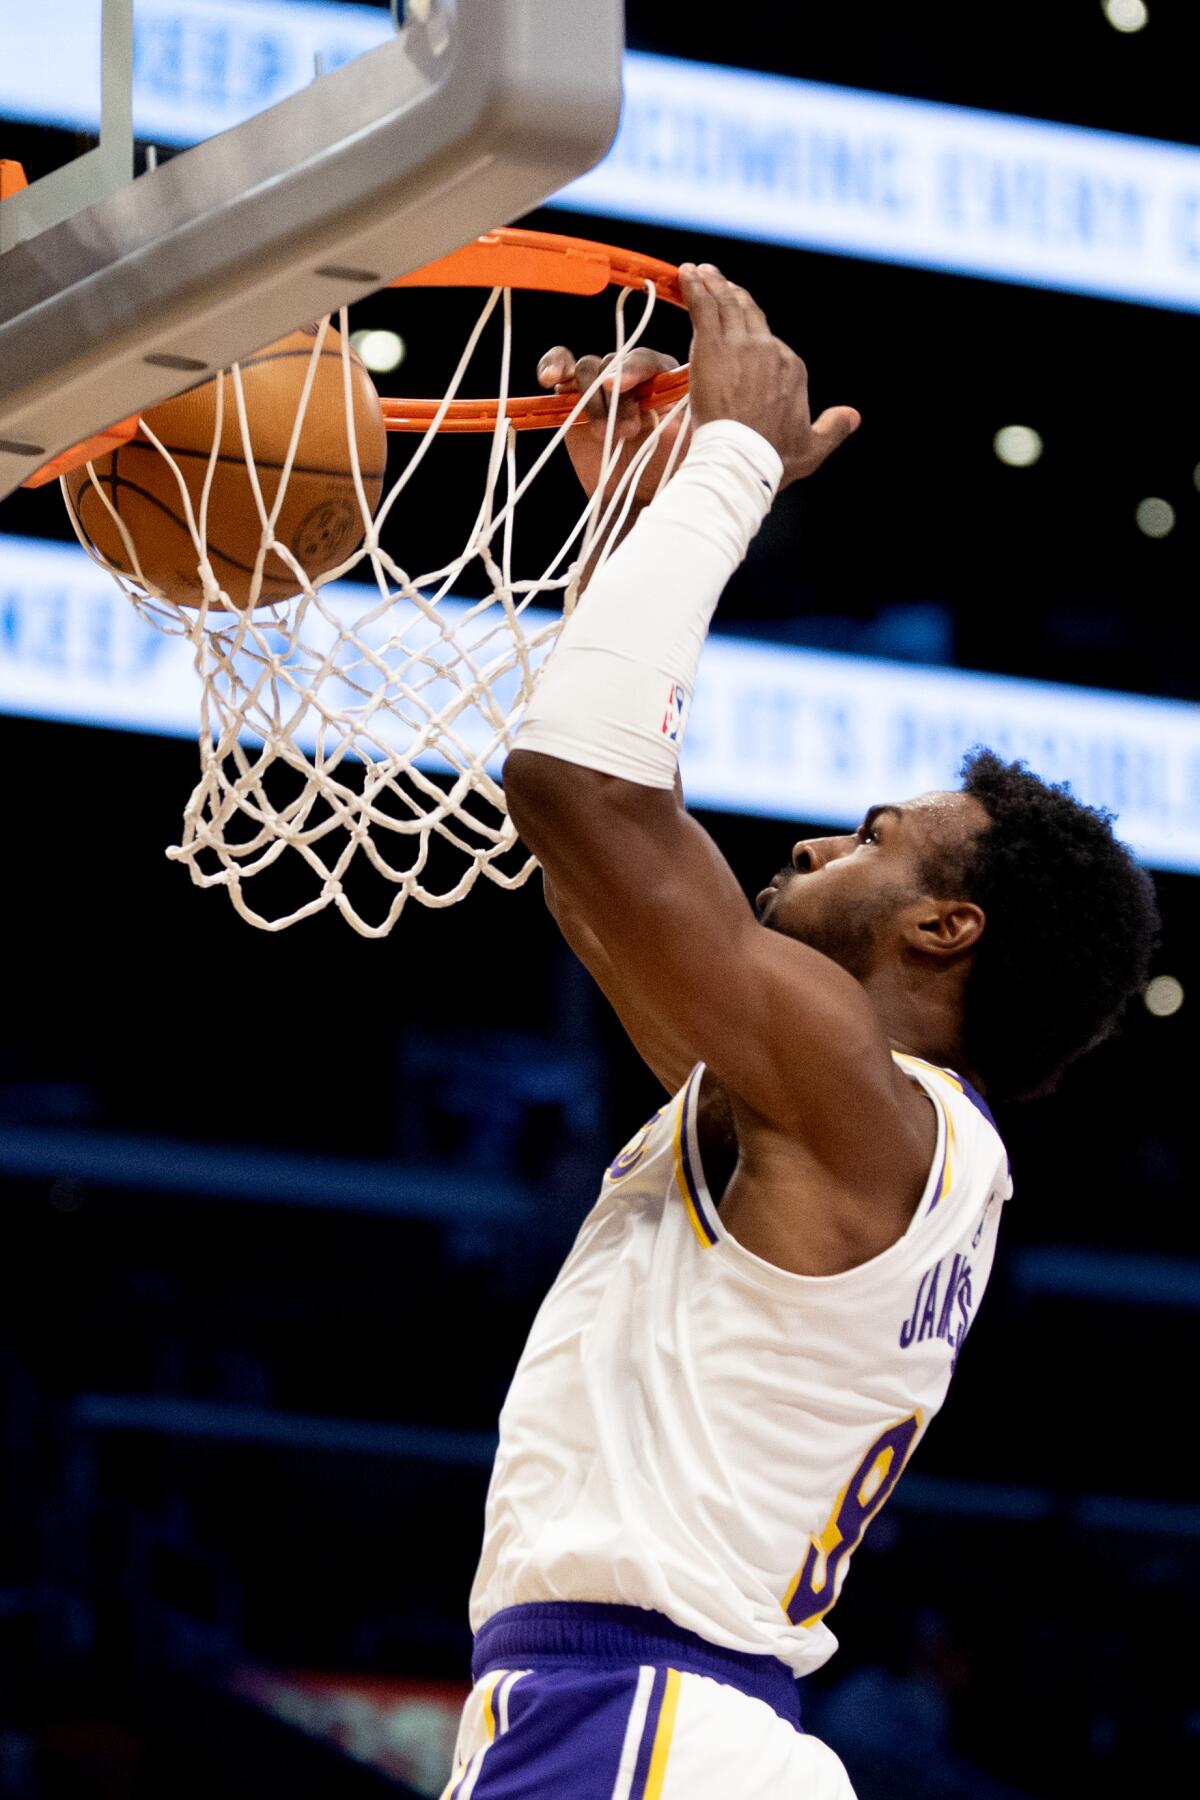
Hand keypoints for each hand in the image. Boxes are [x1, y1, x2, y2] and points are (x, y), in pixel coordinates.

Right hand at [537, 345, 689, 505]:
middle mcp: (631, 374)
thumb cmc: (667, 469)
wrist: (636, 496)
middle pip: (614, 363)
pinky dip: (553, 366)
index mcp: (663, 377)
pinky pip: (561, 366)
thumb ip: (685, 412)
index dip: (634, 369)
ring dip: (591, 401)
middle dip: (615, 398)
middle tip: (626, 432)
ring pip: (588, 367)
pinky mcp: (573, 397)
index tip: (624, 385)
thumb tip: (680, 383)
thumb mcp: (687, 441)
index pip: (646, 360)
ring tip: (602, 434)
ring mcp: (600, 385)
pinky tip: (548, 380)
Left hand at [678, 262, 859, 485]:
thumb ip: (834, 429)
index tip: (738, 326)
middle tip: (717, 282)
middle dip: (733, 294)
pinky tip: (686, 275)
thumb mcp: (813, 448)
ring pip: (727, 304)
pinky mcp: (713, 346)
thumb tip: (854, 416)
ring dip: (712, 283)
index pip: (770, 341)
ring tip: (699, 271)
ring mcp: (742, 345)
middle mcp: (770, 350)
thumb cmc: (772, 459)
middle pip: (749, 313)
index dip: (752, 330)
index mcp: (792, 368)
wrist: (741, 459)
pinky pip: (705, 307)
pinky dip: (695, 287)